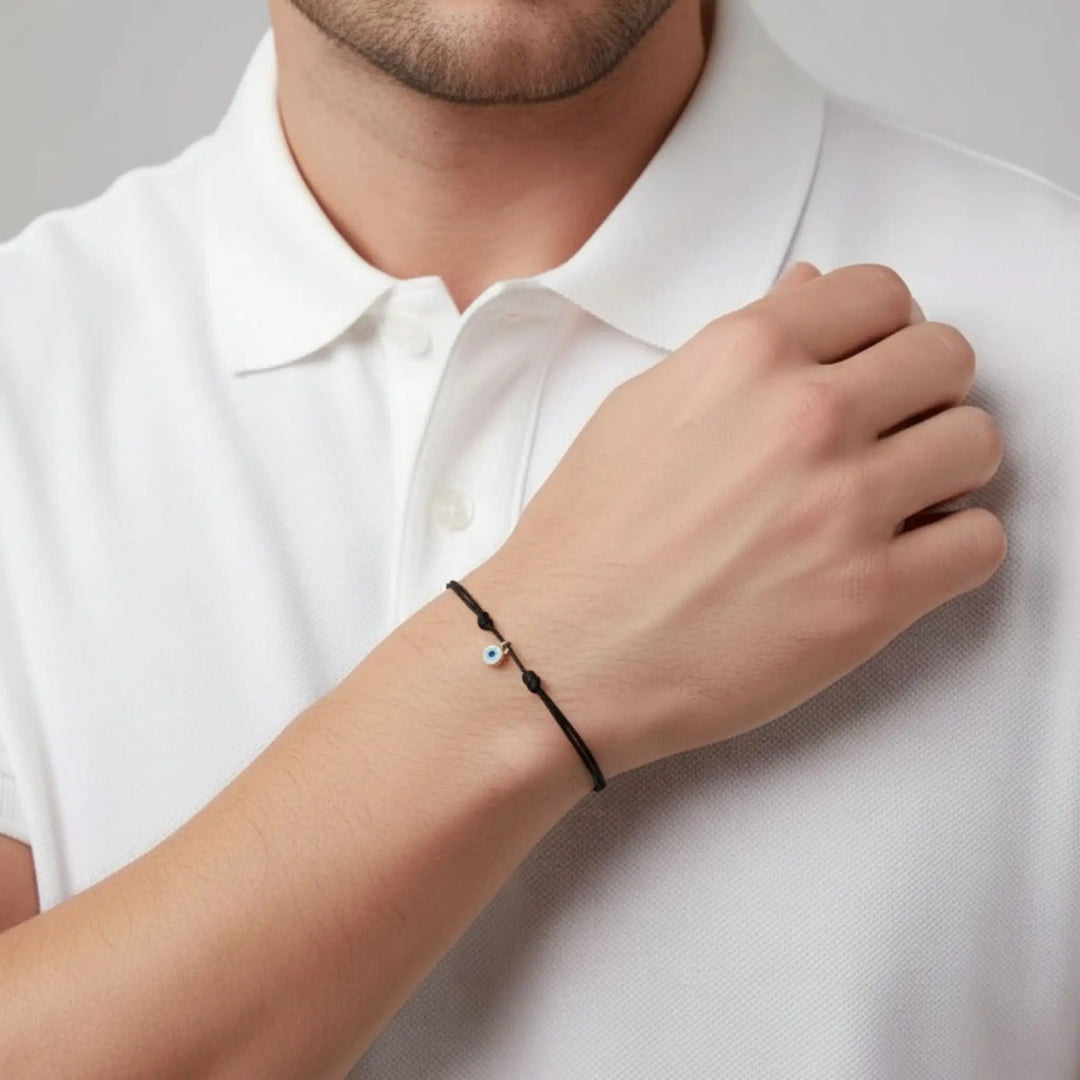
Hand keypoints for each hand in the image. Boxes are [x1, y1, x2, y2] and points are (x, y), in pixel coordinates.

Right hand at [466, 262, 1005, 781]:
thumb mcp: (643, 409)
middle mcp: (802, 417)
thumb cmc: (587, 542)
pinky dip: (953, 547)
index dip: (885, 329)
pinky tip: (903, 555)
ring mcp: (842, 506)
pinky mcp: (870, 596)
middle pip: (946, 358)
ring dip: (946, 468)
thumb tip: (807, 295)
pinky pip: (980, 543)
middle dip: (926, 391)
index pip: (881, 292)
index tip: (876, 362)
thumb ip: (738, 349)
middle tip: (891, 430)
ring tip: (897, 498)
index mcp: (743, 355)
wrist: (562, 651)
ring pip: (978, 444)